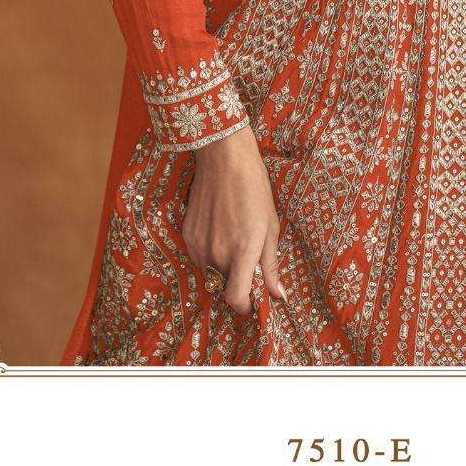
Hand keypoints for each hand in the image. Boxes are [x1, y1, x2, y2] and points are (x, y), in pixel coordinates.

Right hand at [182, 122, 288, 315]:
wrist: (224, 158)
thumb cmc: (253, 189)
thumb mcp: (270, 227)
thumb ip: (270, 265)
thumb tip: (278, 295)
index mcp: (242, 251)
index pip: (235, 298)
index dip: (244, 306)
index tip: (252, 302)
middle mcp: (217, 253)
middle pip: (224, 287)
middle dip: (236, 283)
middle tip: (247, 261)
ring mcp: (198, 245)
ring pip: (211, 273)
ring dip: (222, 267)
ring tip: (233, 238)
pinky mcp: (187, 236)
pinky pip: (199, 258)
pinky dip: (210, 253)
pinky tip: (219, 230)